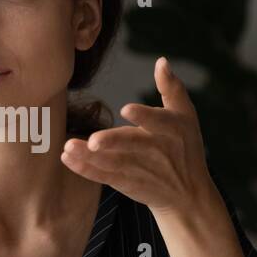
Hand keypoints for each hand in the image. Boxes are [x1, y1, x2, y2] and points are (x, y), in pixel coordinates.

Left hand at [60, 57, 218, 216]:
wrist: (189, 195)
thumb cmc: (186, 148)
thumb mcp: (186, 116)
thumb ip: (172, 88)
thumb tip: (161, 61)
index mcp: (171, 129)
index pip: (158, 121)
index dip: (143, 116)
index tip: (125, 109)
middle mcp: (156, 150)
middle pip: (132, 144)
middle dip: (113, 142)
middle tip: (93, 141)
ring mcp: (140, 169)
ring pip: (113, 162)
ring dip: (90, 157)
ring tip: (68, 148)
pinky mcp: (128, 183)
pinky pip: (104, 176)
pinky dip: (86, 169)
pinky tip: (68, 158)